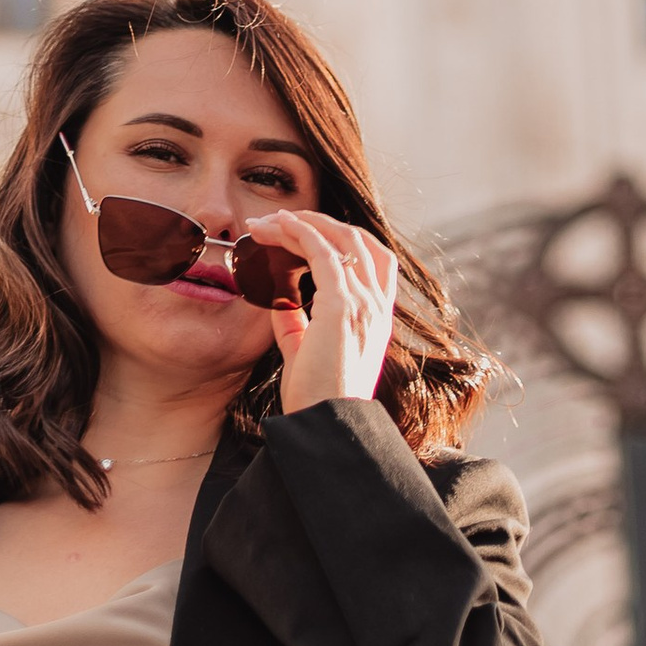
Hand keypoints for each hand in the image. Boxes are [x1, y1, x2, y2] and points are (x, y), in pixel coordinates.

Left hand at [249, 212, 396, 414]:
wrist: (323, 425)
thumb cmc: (314, 397)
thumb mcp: (304, 350)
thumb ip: (296, 321)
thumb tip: (278, 297)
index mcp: (376, 318)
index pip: (373, 258)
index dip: (341, 237)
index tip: (303, 231)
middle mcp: (377, 306)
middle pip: (358, 240)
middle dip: (318, 222)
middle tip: (278, 220)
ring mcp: (364, 304)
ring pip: (339, 238)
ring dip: (303, 222)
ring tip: (269, 221)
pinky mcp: (342, 306)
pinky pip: (322, 251)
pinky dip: (300, 231)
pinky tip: (278, 225)